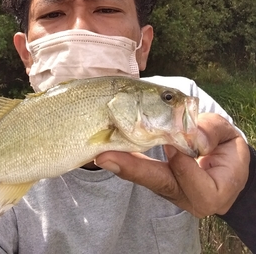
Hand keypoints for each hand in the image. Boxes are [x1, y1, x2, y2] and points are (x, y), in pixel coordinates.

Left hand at [95, 113, 249, 216]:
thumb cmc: (226, 147)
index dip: (183, 166)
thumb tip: (193, 131)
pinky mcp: (158, 180)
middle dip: (133, 169)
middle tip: (106, 156)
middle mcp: (188, 197)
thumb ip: (212, 132)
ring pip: (146, 178)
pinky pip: (141, 171)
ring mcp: (171, 190)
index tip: (171, 145)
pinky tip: (107, 149)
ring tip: (100, 152)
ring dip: (123, 163)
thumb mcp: (227, 134)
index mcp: (214, 191)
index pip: (197, 185)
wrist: (225, 161)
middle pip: (161, 184)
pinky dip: (126, 159)